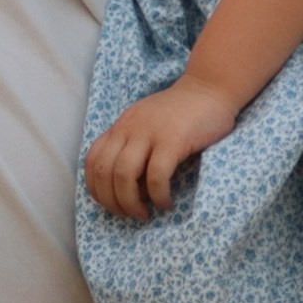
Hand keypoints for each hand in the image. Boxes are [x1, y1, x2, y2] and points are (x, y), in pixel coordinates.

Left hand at [84, 79, 238, 218]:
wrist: (210, 88)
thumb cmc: (182, 113)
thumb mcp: (146, 124)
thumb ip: (133, 146)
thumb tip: (129, 186)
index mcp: (121, 126)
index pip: (92, 160)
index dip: (96, 189)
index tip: (110, 203)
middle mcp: (129, 128)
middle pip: (104, 171)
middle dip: (112, 201)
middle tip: (129, 214)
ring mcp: (150, 133)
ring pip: (124, 175)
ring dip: (130, 202)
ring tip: (144, 213)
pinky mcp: (173, 140)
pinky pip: (156, 175)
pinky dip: (158, 195)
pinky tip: (166, 202)